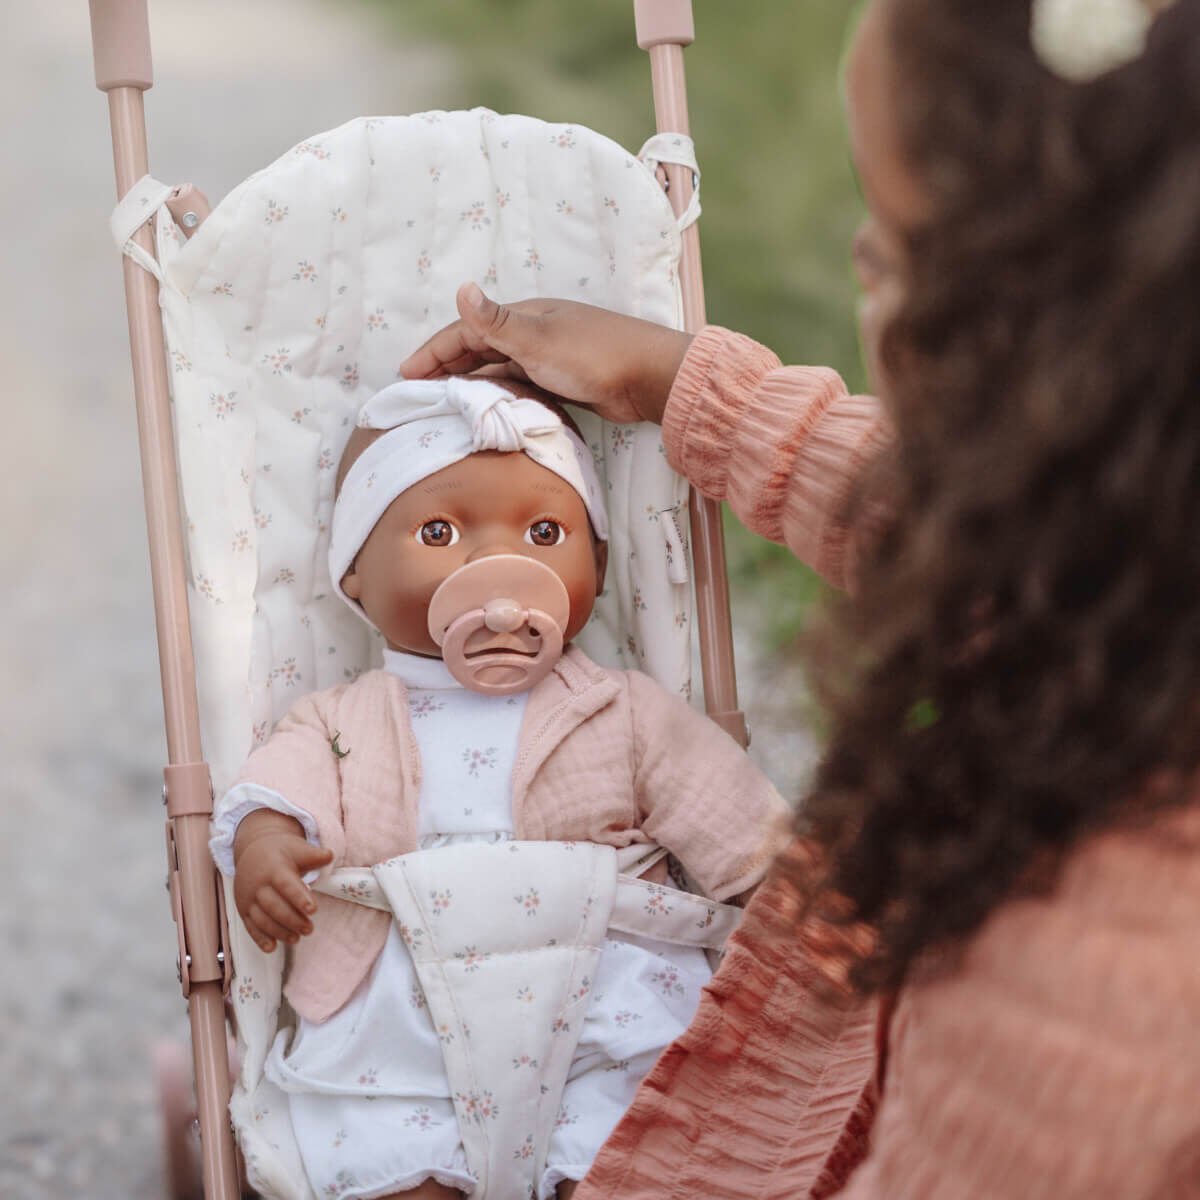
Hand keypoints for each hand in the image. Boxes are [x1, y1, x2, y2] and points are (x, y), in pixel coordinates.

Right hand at [232, 810, 333, 952]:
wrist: (252, 852)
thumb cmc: (280, 852)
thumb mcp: (297, 848)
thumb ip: (314, 855)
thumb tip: (330, 855)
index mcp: (274, 869)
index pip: (286, 885)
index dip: (299, 898)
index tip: (313, 910)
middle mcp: (259, 885)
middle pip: (274, 906)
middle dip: (292, 920)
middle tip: (309, 929)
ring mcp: (249, 898)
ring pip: (262, 919)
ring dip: (279, 931)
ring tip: (296, 938)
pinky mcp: (244, 909)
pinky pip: (250, 926)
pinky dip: (260, 939)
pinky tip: (272, 947)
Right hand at [396, 283, 693, 424]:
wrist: (648, 378)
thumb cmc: (594, 355)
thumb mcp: (539, 339)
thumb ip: (497, 322)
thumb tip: (462, 288)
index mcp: (522, 317)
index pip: (465, 332)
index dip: (433, 351)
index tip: (405, 373)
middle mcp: (531, 332)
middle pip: (477, 348)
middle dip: (444, 366)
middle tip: (416, 390)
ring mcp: (547, 357)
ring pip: (497, 368)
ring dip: (469, 381)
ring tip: (443, 402)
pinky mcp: (562, 380)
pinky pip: (518, 384)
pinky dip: (497, 393)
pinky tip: (488, 408)